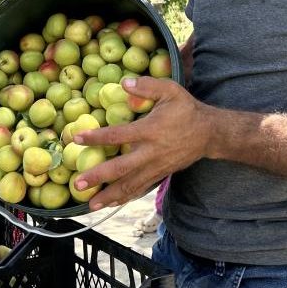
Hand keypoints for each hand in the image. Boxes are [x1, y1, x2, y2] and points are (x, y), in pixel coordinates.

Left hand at [72, 77, 212, 210]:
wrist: (209, 133)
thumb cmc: (186, 110)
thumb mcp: (171, 90)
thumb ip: (148, 85)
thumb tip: (123, 82)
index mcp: (150, 130)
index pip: (119, 135)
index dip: (97, 137)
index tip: (76, 138)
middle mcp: (151, 152)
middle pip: (121, 168)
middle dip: (99, 177)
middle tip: (78, 184)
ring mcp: (156, 167)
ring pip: (130, 185)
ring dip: (110, 196)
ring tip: (90, 205)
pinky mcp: (160, 175)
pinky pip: (140, 189)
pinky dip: (125, 198)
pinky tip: (111, 204)